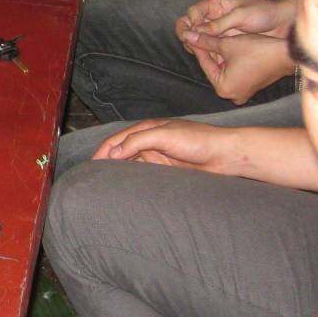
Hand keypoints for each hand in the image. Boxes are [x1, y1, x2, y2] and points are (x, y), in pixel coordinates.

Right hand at [92, 118, 242, 173]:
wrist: (224, 155)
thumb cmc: (198, 140)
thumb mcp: (164, 135)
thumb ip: (137, 141)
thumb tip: (113, 153)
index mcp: (147, 128)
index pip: (117, 139)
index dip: (103, 151)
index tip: (92, 165)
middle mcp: (149, 141)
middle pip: (121, 151)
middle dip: (108, 162)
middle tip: (94, 177)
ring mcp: (157, 156)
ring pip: (131, 164)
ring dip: (120, 171)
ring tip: (107, 185)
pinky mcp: (166, 170)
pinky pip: (144, 174)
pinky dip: (134, 179)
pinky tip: (128, 187)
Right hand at [174, 0, 295, 44]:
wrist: (283, 22)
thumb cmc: (264, 13)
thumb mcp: (240, 16)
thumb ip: (218, 24)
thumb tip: (195, 32)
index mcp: (216, 5)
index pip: (193, 12)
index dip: (190, 22)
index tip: (192, 32)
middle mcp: (215, 17)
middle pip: (192, 25)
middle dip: (189, 34)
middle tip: (191, 45)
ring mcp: (220, 30)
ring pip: (200, 38)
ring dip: (196, 44)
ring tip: (199, 52)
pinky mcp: (226, 41)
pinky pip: (211, 46)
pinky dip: (207, 52)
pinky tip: (209, 57)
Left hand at [181, 29, 293, 103]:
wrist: (286, 55)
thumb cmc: (258, 51)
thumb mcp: (227, 44)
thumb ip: (206, 41)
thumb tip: (187, 36)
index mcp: (223, 88)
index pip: (205, 63)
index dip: (198, 47)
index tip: (192, 36)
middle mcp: (232, 95)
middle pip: (215, 68)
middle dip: (210, 52)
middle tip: (200, 36)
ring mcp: (243, 92)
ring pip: (225, 69)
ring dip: (220, 55)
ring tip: (213, 39)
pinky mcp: (251, 87)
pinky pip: (235, 73)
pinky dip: (231, 61)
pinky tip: (228, 47)